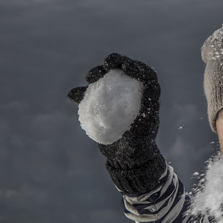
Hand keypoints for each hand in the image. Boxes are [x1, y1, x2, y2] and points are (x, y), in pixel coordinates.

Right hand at [68, 53, 165, 194]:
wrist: (126, 159)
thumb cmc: (140, 142)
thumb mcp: (146, 122)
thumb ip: (148, 102)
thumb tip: (150, 81)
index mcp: (144, 95)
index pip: (142, 73)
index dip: (133, 64)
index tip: (123, 65)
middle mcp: (130, 94)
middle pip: (121, 71)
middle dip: (112, 62)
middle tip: (105, 65)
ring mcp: (115, 100)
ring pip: (104, 79)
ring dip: (95, 74)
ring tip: (89, 79)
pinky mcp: (102, 108)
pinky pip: (89, 97)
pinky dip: (80, 94)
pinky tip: (73, 94)